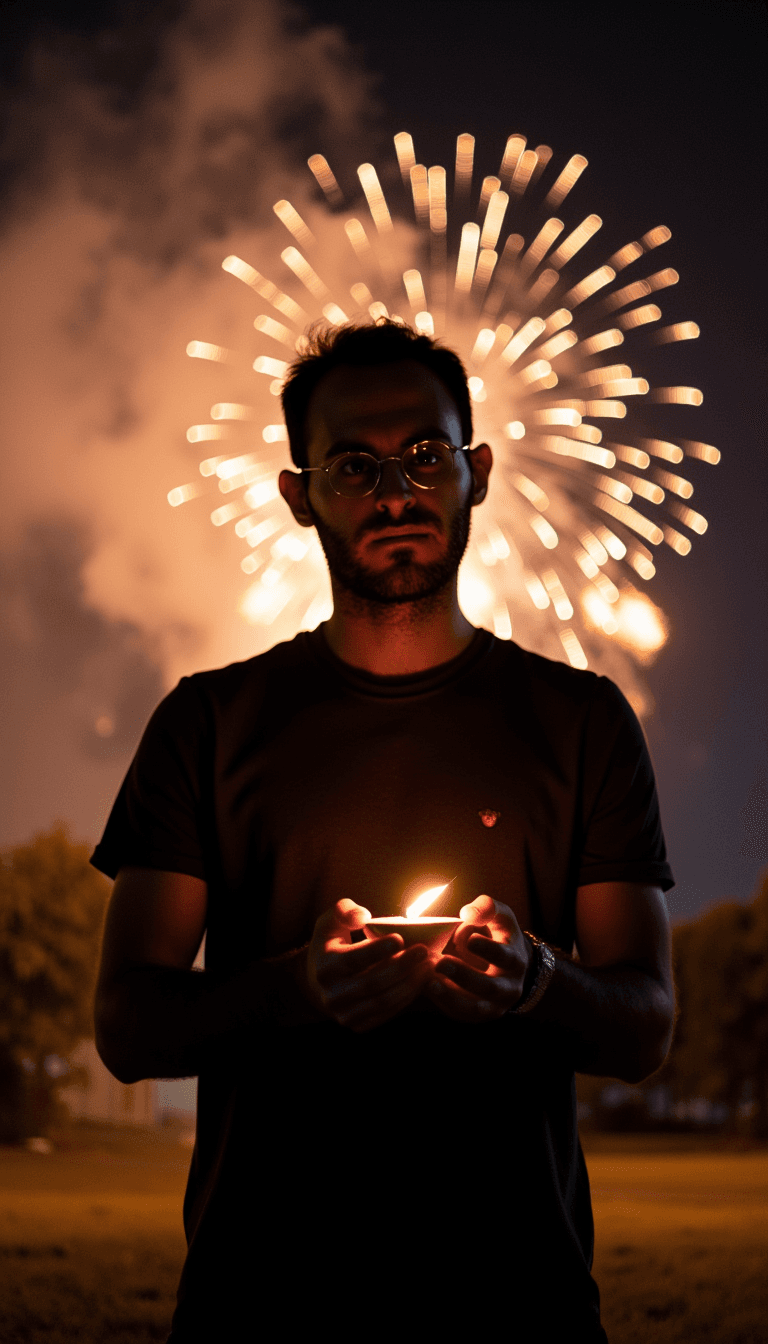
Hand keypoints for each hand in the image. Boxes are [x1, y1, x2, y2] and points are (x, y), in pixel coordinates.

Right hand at [306, 899, 433, 1032]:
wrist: (319, 983)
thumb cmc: (331, 945)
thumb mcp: (330, 923)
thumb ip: (343, 911)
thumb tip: (363, 916)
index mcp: (324, 968)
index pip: (353, 959)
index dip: (377, 950)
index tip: (400, 938)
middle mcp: (332, 995)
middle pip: (372, 983)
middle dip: (402, 967)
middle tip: (424, 951)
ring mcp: (345, 1014)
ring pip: (383, 1002)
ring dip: (410, 984)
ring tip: (429, 965)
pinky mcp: (358, 1026)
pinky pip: (387, 1013)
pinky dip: (407, 997)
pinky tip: (421, 981)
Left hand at [423, 894, 534, 1022]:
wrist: (509, 968)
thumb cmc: (499, 936)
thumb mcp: (499, 917)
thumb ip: (487, 908)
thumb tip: (468, 914)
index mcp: (515, 960)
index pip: (505, 957)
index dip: (488, 949)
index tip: (470, 939)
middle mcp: (509, 987)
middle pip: (490, 986)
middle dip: (465, 976)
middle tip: (441, 962)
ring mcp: (494, 1005)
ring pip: (475, 1007)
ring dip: (452, 997)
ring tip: (430, 982)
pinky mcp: (477, 1015)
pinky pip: (461, 1013)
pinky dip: (444, 1003)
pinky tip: (428, 988)